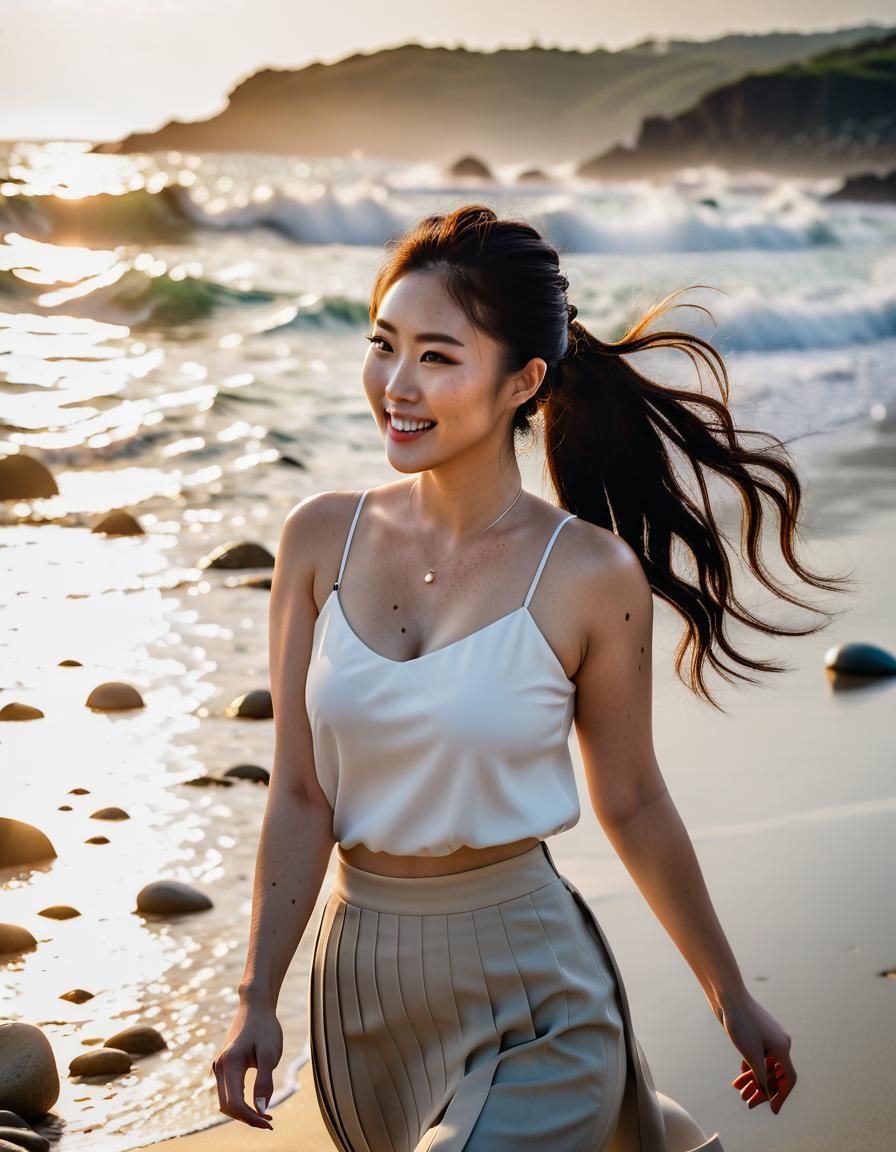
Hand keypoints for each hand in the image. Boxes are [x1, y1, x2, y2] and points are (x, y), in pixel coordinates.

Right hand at [211, 1003, 283, 1128]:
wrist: (255, 1006)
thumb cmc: (265, 1027)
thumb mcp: (270, 1054)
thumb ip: (264, 1082)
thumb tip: (261, 1110)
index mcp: (229, 1064)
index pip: (235, 1103)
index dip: (251, 1117)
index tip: (270, 1123)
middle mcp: (219, 1068)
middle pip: (227, 1106)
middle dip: (247, 1118)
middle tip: (270, 1122)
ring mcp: (219, 1067)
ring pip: (226, 1101)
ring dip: (243, 1112)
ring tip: (265, 1116)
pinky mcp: (224, 1067)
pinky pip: (228, 1092)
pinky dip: (240, 1103)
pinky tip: (256, 1105)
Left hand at [716, 990, 796, 1114]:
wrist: (727, 996)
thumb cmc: (740, 1023)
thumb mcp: (750, 1054)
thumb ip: (761, 1076)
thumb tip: (767, 1094)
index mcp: (782, 1047)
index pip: (788, 1079)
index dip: (782, 1096)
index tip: (772, 1110)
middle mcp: (779, 1043)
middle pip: (775, 1074)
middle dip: (762, 1090)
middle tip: (748, 1103)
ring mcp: (768, 1037)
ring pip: (765, 1065)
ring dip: (754, 1080)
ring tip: (739, 1090)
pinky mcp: (757, 1034)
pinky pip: (758, 1056)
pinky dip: (750, 1067)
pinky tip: (739, 1077)